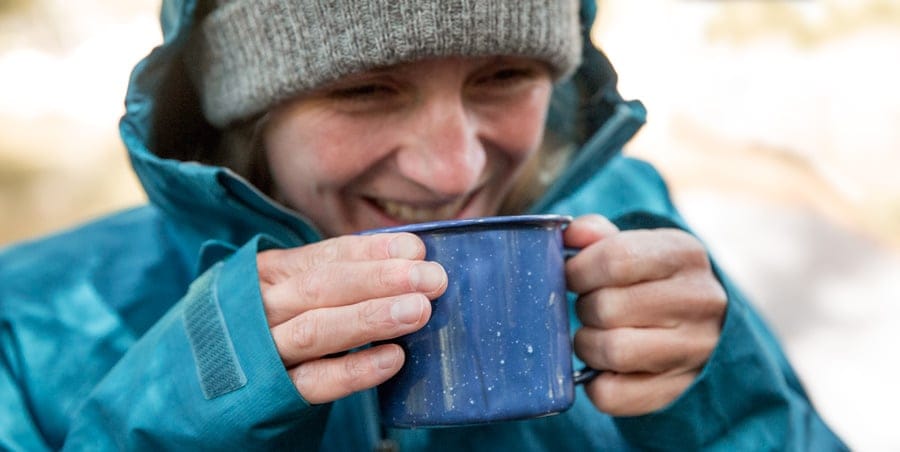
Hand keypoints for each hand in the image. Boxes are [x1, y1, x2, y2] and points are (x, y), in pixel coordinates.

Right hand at [256, 233, 446, 403]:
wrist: (214, 387)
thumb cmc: (275, 327)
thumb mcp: (295, 291)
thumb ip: (343, 276)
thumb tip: (413, 259)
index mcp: (271, 273)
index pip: (325, 256)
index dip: (372, 252)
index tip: (416, 250)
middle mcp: (262, 306)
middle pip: (321, 287)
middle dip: (380, 280)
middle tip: (432, 278)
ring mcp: (264, 351)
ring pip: (315, 331)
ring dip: (370, 318)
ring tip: (418, 311)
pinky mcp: (272, 393)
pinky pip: (315, 381)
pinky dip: (355, 370)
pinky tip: (392, 358)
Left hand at [565, 215, 726, 415]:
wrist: (709, 324)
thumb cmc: (657, 279)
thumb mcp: (639, 246)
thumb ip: (601, 236)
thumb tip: (572, 234)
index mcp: (685, 255)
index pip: (616, 258)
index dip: (579, 270)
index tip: (572, 276)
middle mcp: (699, 301)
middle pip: (607, 307)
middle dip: (584, 308)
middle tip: (590, 308)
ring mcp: (694, 350)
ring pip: (612, 351)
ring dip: (587, 344)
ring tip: (595, 335)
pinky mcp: (676, 390)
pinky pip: (612, 394)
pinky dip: (595, 383)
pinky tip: (604, 367)